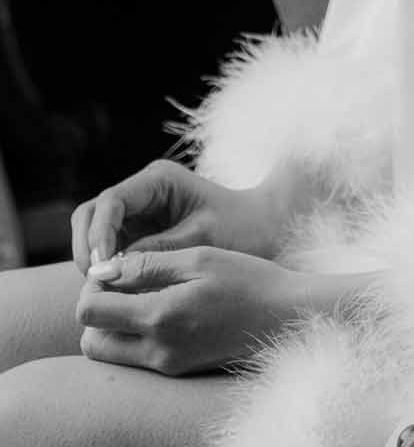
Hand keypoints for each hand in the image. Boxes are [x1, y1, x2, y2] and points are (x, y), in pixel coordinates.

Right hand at [71, 159, 284, 273]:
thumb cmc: (241, 229)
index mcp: (158, 181)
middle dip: (87, 247)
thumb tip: (112, 270)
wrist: (265, 230)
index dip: (99, 233)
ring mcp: (137, 215)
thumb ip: (158, 250)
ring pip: (93, 232)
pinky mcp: (137, 237)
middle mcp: (142, 193)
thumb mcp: (203, 240)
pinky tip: (114, 294)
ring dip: (91, 260)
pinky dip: (104, 271)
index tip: (100, 267)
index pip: (112, 201)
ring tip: (102, 291)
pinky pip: (108, 252)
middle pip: (92, 214)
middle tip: (94, 283)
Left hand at [75, 245, 305, 374]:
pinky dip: (132, 334)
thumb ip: (149, 263)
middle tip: (120, 282)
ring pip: (109, 354)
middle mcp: (157, 349)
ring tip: (138, 294)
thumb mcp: (199, 257)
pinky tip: (160, 307)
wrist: (284, 316)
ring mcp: (166, 365)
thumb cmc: (246, 278)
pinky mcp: (176, 370)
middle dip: (95, 310)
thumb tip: (104, 270)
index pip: (90, 310)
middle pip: (91, 341)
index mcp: (160, 316)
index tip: (114, 266)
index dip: (92, 285)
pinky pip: (134, 358)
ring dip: (110, 326)